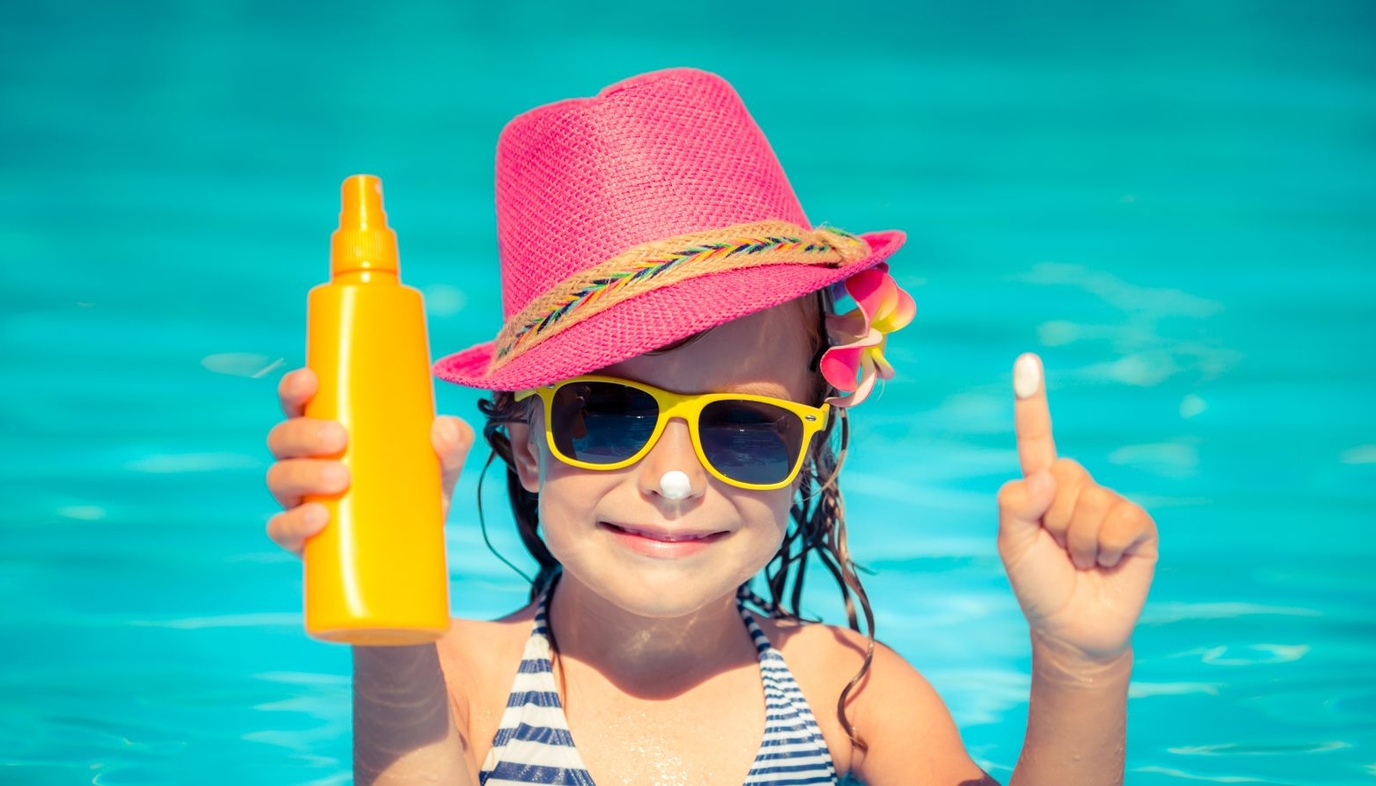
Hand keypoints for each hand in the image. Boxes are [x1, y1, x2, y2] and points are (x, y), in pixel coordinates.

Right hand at [264, 367, 474, 555]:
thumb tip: (444, 428)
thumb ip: (452, 442)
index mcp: (329, 431)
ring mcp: (300, 499)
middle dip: (304, 433)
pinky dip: (294, 522)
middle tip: (340, 438)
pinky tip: (320, 518)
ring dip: (304, 474)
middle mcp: (306, 461)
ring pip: (278, 478)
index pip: (299, 402)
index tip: (311, 379)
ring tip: (341, 479)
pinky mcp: (302, 537)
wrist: (419, 547)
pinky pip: (280, 528)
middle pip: (282, 438)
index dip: (295, 388)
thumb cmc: (418, 490)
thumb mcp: (443, 463)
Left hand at [996, 353, 1158, 663]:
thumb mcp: (1012, 546)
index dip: (1031, 402)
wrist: (1074, 630)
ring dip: (1080, 542)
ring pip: (1089, 503)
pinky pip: (1120, 521)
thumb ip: (1015, 506)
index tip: (1027, 360)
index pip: (1036, 439)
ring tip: (1083, 562)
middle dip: (1054, 521)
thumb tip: (1047, 474)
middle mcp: (1077, 487)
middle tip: (1060, 551)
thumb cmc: (1039, 585)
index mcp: (1042, 486)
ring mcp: (1110, 504)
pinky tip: (1109, 564)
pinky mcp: (1139, 525)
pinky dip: (1108, 548)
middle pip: (1063, 477)